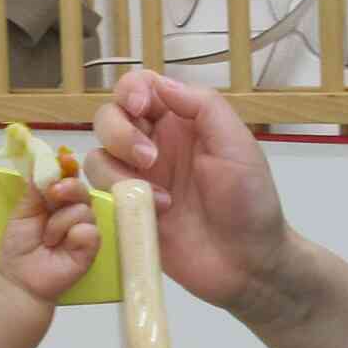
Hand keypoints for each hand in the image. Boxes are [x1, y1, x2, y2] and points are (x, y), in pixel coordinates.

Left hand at [0, 174, 99, 305]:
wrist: (18, 278)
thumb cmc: (19, 245)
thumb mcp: (22, 211)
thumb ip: (35, 188)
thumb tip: (44, 161)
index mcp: (57, 200)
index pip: (69, 178)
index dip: (68, 168)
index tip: (64, 162)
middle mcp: (74, 211)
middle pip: (82, 189)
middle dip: (68, 188)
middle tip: (53, 194)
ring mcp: (84, 229)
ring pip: (84, 210)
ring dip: (60, 223)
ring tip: (47, 239)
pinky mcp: (91, 247)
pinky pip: (90, 231)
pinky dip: (74, 235)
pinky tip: (61, 247)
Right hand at [83, 70, 289, 317]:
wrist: (248, 264)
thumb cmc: (250, 202)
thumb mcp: (237, 145)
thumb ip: (203, 106)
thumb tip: (160, 83)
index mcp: (182, 122)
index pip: (141, 88)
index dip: (131, 90)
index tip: (140, 108)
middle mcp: (154, 145)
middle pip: (109, 117)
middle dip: (120, 132)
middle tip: (150, 159)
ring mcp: (138, 180)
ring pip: (97, 155)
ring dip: (118, 170)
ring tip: (160, 196)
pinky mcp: (127, 212)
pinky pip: (98, 194)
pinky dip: (117, 198)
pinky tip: (155, 212)